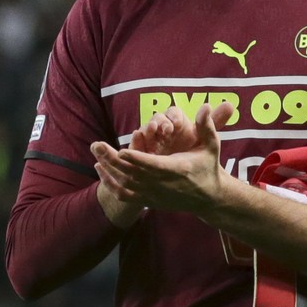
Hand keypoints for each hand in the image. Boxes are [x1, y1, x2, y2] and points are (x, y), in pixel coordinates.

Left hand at [91, 103, 233, 214]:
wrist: (208, 198)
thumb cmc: (208, 167)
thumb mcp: (211, 146)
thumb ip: (207, 127)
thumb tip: (205, 106)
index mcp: (176, 170)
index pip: (153, 165)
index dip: (137, 159)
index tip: (121, 151)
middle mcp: (162, 184)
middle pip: (132, 173)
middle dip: (112, 159)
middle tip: (96, 145)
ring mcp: (153, 194)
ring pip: (125, 184)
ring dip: (108, 169)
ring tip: (95, 153)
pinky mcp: (148, 200)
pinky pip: (124, 195)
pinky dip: (110, 184)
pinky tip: (100, 169)